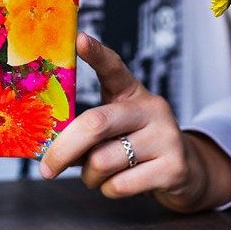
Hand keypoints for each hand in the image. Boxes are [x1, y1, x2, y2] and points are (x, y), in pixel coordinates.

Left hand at [39, 33, 230, 211]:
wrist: (185, 171)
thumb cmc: (135, 144)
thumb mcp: (115, 127)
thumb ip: (87, 130)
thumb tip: (47, 148)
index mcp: (131, 92)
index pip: (113, 67)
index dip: (95, 53)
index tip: (79, 39)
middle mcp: (151, 108)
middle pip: (95, 123)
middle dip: (63, 149)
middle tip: (46, 168)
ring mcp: (166, 136)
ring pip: (103, 162)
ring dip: (89, 177)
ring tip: (98, 174)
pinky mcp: (173, 167)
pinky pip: (119, 185)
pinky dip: (108, 190)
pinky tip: (119, 183)